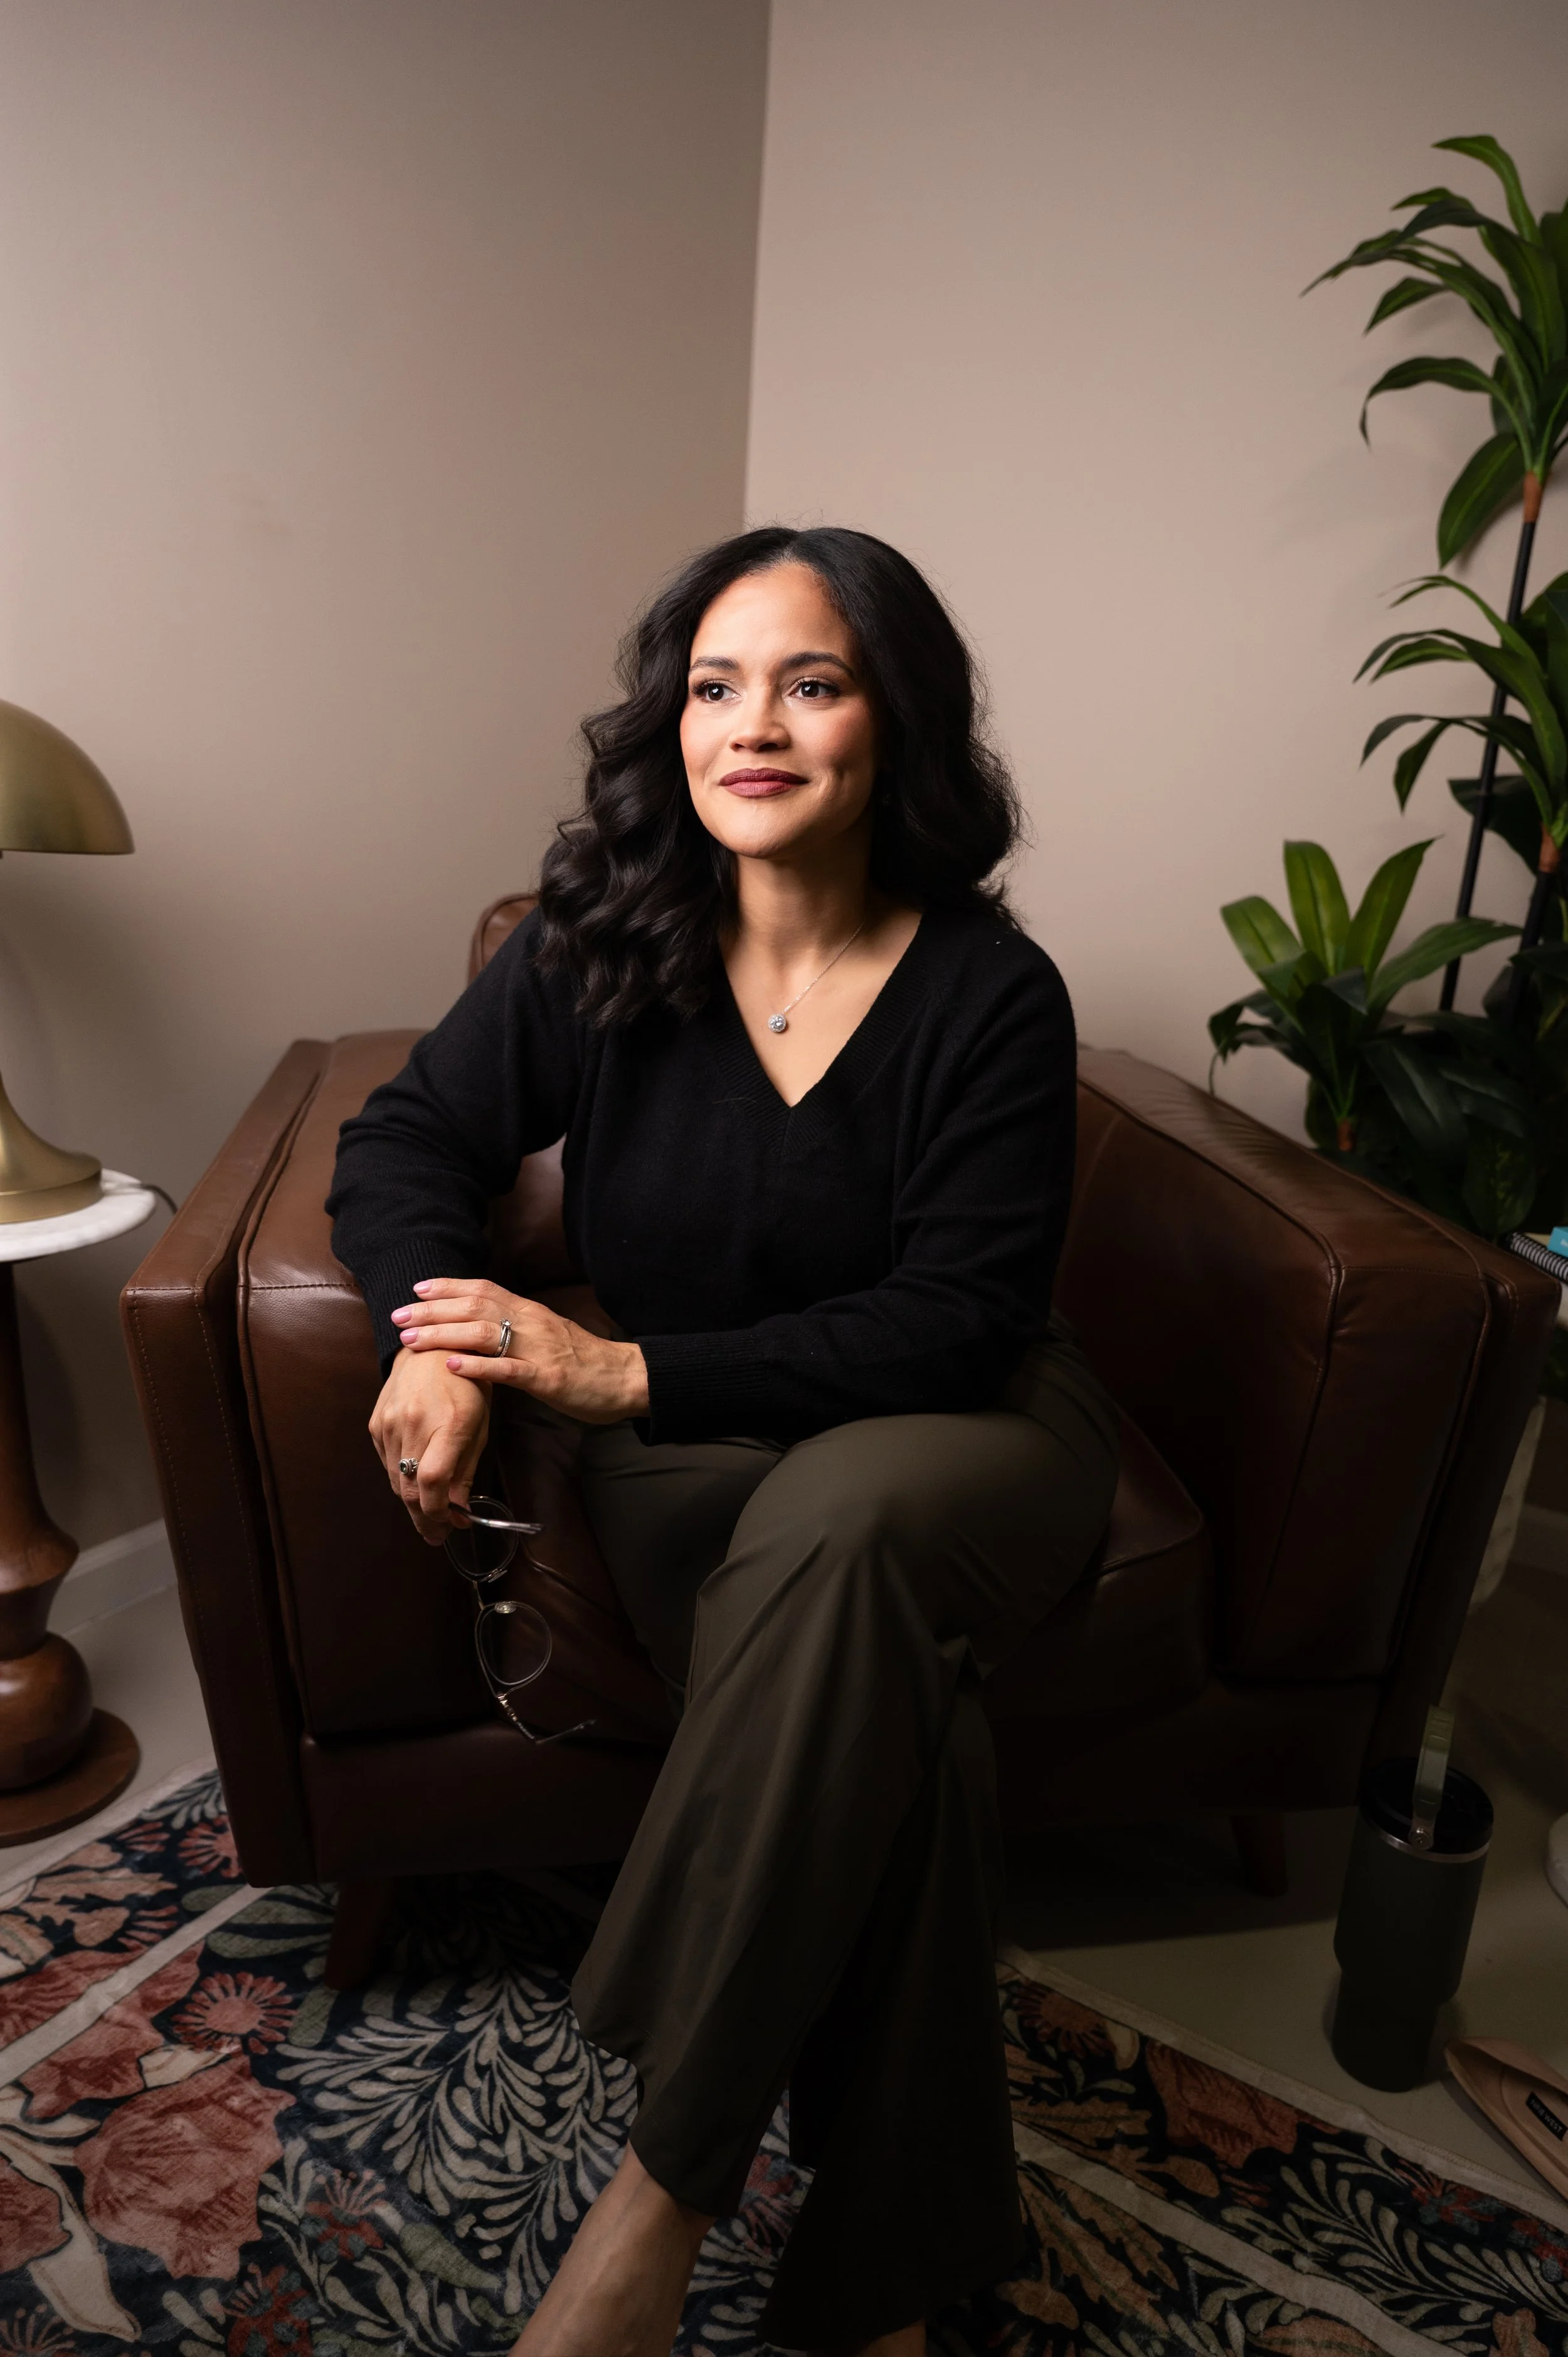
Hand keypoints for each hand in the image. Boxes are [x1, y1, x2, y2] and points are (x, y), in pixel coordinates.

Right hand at [368, 1349, 489, 1542]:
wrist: (431, 1346)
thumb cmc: (465, 1384)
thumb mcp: (479, 1425)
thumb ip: (466, 1470)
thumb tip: (458, 1511)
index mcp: (447, 1425)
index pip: (433, 1483)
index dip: (439, 1513)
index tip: (450, 1527)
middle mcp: (413, 1425)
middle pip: (410, 1488)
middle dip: (424, 1519)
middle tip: (437, 1535)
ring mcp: (389, 1424)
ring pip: (395, 1480)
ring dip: (412, 1501)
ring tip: (429, 1514)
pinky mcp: (376, 1424)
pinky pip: (386, 1463)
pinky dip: (400, 1478)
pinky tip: (415, 1482)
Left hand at [391, 1278, 649, 1424]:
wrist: (625, 1378)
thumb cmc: (582, 1360)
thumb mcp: (546, 1333)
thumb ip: (515, 1324)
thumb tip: (479, 1322)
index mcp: (529, 1310)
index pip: (483, 1288)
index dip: (447, 1286)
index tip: (416, 1289)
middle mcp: (531, 1321)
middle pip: (475, 1306)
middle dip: (432, 1311)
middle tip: (399, 1317)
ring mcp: (539, 1348)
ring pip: (484, 1332)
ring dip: (444, 1335)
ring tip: (412, 1341)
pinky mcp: (547, 1377)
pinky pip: (509, 1369)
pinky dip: (478, 1366)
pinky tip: (453, 1367)